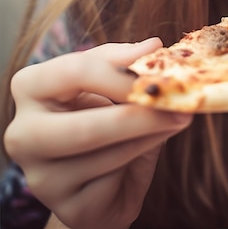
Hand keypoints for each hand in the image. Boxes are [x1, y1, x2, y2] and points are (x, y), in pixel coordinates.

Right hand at [4, 39, 192, 228]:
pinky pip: (114, 177)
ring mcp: (39, 176)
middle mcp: (23, 133)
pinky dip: (142, 155)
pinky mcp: (65, 206)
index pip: (73, 71)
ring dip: (151, 133)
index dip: (119, 68)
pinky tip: (153, 145)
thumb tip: (152, 45)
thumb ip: (125, 65)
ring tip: (179, 117)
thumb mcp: (112, 85)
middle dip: (138, 115)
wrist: (105, 180)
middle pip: (85, 126)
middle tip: (179, 104)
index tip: (157, 61)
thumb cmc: (107, 120)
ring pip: (105, 153)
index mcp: (32, 87)